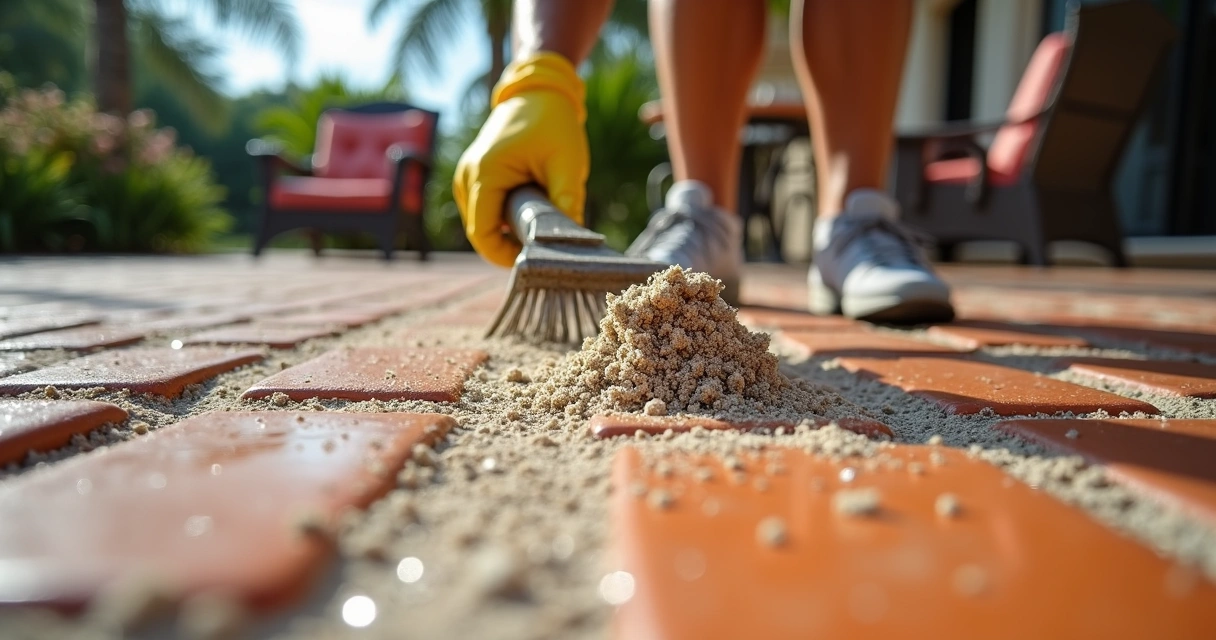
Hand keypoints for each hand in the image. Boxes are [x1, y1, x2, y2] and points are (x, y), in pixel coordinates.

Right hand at [453, 52, 588, 267]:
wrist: (538, 92)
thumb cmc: (553, 124)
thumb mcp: (567, 165)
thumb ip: (567, 204)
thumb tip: (574, 245)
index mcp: (485, 173)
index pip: (483, 235)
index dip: (506, 256)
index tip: (536, 259)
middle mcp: (467, 177)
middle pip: (482, 232)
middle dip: (511, 243)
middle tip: (545, 239)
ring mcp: (466, 177)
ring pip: (483, 224)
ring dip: (508, 230)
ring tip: (539, 216)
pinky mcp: (473, 177)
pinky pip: (485, 211)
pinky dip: (504, 217)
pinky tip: (529, 208)